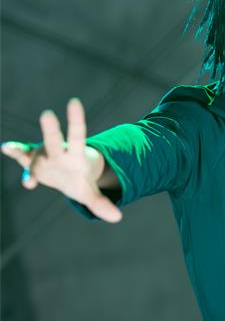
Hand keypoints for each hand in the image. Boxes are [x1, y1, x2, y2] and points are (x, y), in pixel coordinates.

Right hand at [1, 98, 122, 222]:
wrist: (68, 177)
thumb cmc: (80, 181)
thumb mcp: (90, 194)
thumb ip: (101, 204)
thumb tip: (117, 217)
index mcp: (75, 155)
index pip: (78, 136)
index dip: (76, 120)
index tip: (74, 102)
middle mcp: (58, 152)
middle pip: (54, 140)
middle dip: (51, 130)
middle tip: (47, 114)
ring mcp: (43, 155)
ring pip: (34, 152)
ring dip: (23, 151)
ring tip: (11, 148)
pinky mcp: (31, 162)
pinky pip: (21, 157)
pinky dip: (14, 152)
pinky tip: (6, 148)